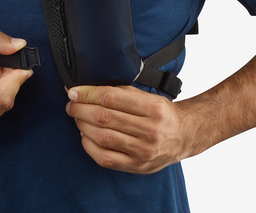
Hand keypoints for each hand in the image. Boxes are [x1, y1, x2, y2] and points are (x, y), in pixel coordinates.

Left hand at [66, 85, 192, 173]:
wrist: (184, 135)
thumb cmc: (160, 112)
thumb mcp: (144, 95)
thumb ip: (118, 91)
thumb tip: (84, 89)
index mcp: (152, 107)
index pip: (110, 98)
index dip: (87, 94)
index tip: (73, 92)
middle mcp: (150, 130)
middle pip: (103, 117)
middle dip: (80, 109)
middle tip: (71, 104)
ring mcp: (143, 151)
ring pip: (102, 137)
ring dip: (82, 125)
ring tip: (77, 118)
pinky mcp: (137, 166)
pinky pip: (105, 158)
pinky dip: (89, 145)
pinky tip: (85, 135)